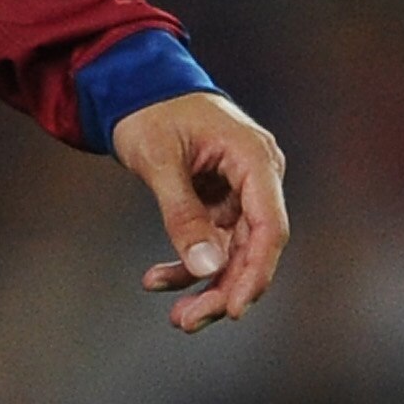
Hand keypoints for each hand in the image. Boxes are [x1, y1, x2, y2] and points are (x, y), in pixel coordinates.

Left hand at [111, 91, 287, 332]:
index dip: (256, 273)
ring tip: (177, 318)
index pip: (269, 227)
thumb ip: (183, 213)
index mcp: (254, 157)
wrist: (134, 82)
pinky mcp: (221, 200)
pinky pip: (212, 241)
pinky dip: (188, 263)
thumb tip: (207, 268)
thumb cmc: (149, 108)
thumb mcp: (159, 160)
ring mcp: (240, 190)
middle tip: (187, 322)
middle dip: (223, 290)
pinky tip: (157, 280)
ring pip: (233, 252)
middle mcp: (257, 176)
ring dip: (206, 286)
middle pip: (253, 247)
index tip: (234, 310)